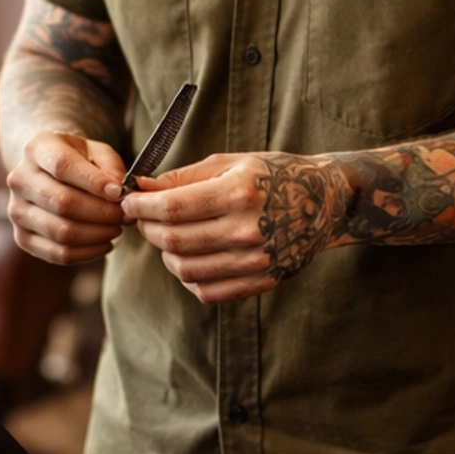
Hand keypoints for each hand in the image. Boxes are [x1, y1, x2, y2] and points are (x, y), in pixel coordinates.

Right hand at [5, 130, 126, 264]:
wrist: (51, 173)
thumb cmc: (80, 161)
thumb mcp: (98, 152)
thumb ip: (111, 169)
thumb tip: (120, 195)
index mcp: (37, 149)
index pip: (62, 166)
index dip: (94, 182)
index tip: (120, 193)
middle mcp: (20, 179)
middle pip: (62, 202)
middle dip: (102, 213)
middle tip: (125, 215)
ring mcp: (16, 210)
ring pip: (60, 231)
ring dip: (97, 234)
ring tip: (117, 229)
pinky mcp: (22, 237)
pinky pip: (57, 253)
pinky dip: (87, 253)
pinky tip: (105, 244)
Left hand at [121, 150, 351, 302]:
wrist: (326, 202)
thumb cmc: (274, 175)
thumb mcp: (231, 162)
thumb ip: (183, 176)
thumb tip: (140, 186)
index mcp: (239, 193)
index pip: (171, 208)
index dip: (140, 207)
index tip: (128, 201)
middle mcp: (249, 230)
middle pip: (174, 240)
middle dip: (147, 228)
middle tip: (142, 217)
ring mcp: (257, 260)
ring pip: (185, 269)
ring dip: (165, 253)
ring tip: (168, 236)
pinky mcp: (262, 281)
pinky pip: (207, 291)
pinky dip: (188, 276)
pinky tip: (191, 256)